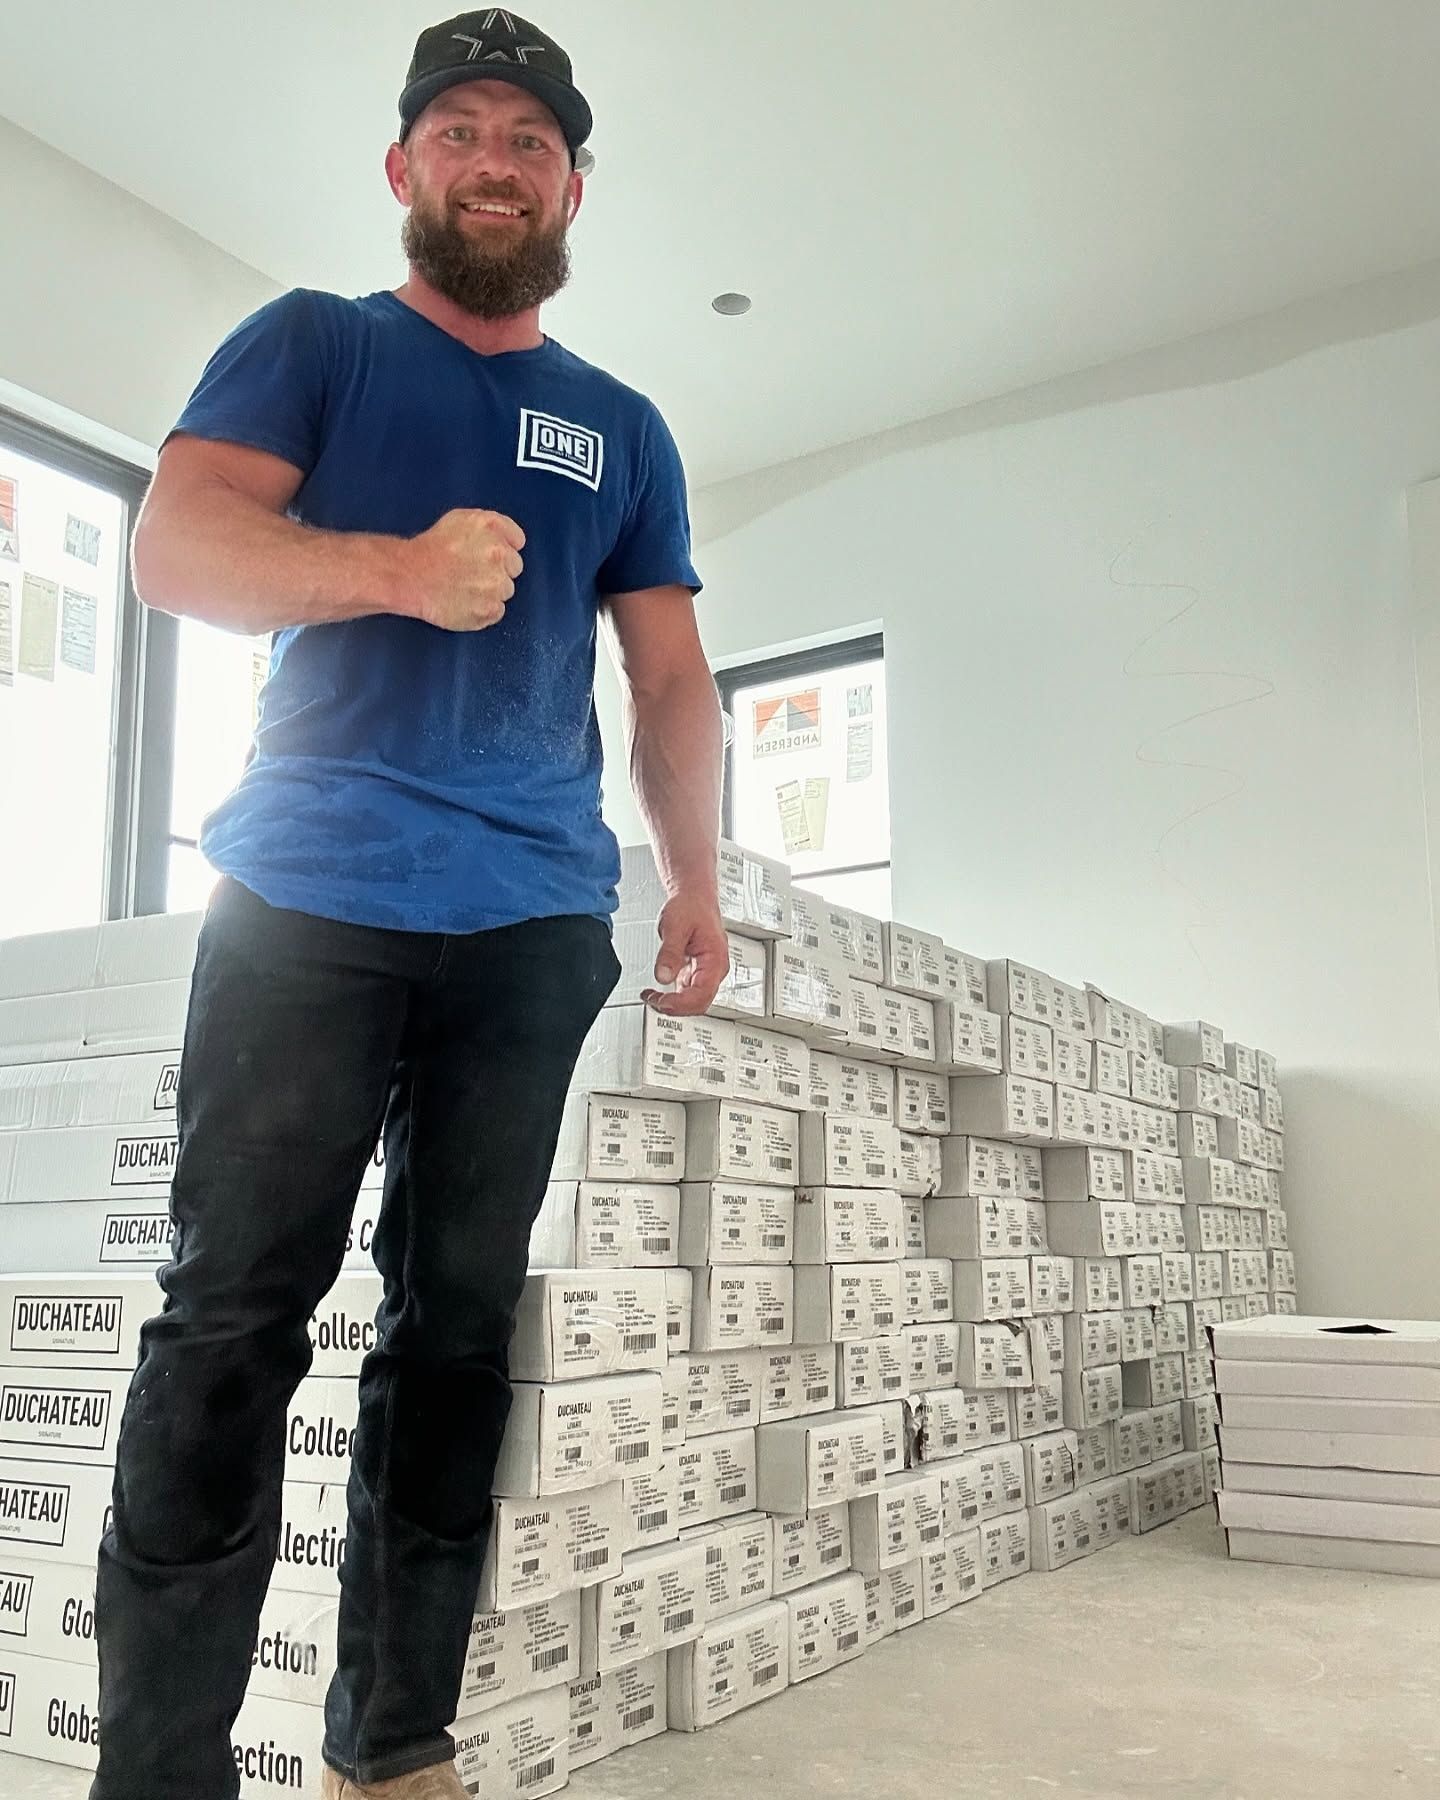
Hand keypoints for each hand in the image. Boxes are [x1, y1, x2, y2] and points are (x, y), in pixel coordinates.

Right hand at [402, 509, 525, 630]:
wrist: (409, 576)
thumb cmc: (430, 548)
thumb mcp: (460, 520)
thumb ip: (489, 527)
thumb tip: (506, 540)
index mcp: (492, 527)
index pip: (518, 541)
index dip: (504, 549)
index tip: (489, 556)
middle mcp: (499, 554)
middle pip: (514, 568)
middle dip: (499, 570)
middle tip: (473, 573)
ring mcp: (496, 584)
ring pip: (506, 591)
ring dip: (491, 591)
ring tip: (466, 588)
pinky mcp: (490, 609)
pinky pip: (497, 611)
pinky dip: (484, 609)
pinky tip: (466, 601)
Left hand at [643, 891, 729, 1015]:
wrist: (695, 896)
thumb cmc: (692, 906)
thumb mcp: (675, 926)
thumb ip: (669, 953)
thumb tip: (663, 976)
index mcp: (715, 960)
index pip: (702, 995)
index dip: (680, 1004)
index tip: (660, 1001)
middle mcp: (715, 970)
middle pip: (699, 1003)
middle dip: (674, 1007)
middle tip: (652, 1001)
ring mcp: (707, 972)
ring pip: (693, 1001)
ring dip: (672, 1004)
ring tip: (651, 997)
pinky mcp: (697, 971)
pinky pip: (687, 992)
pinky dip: (671, 996)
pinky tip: (657, 992)